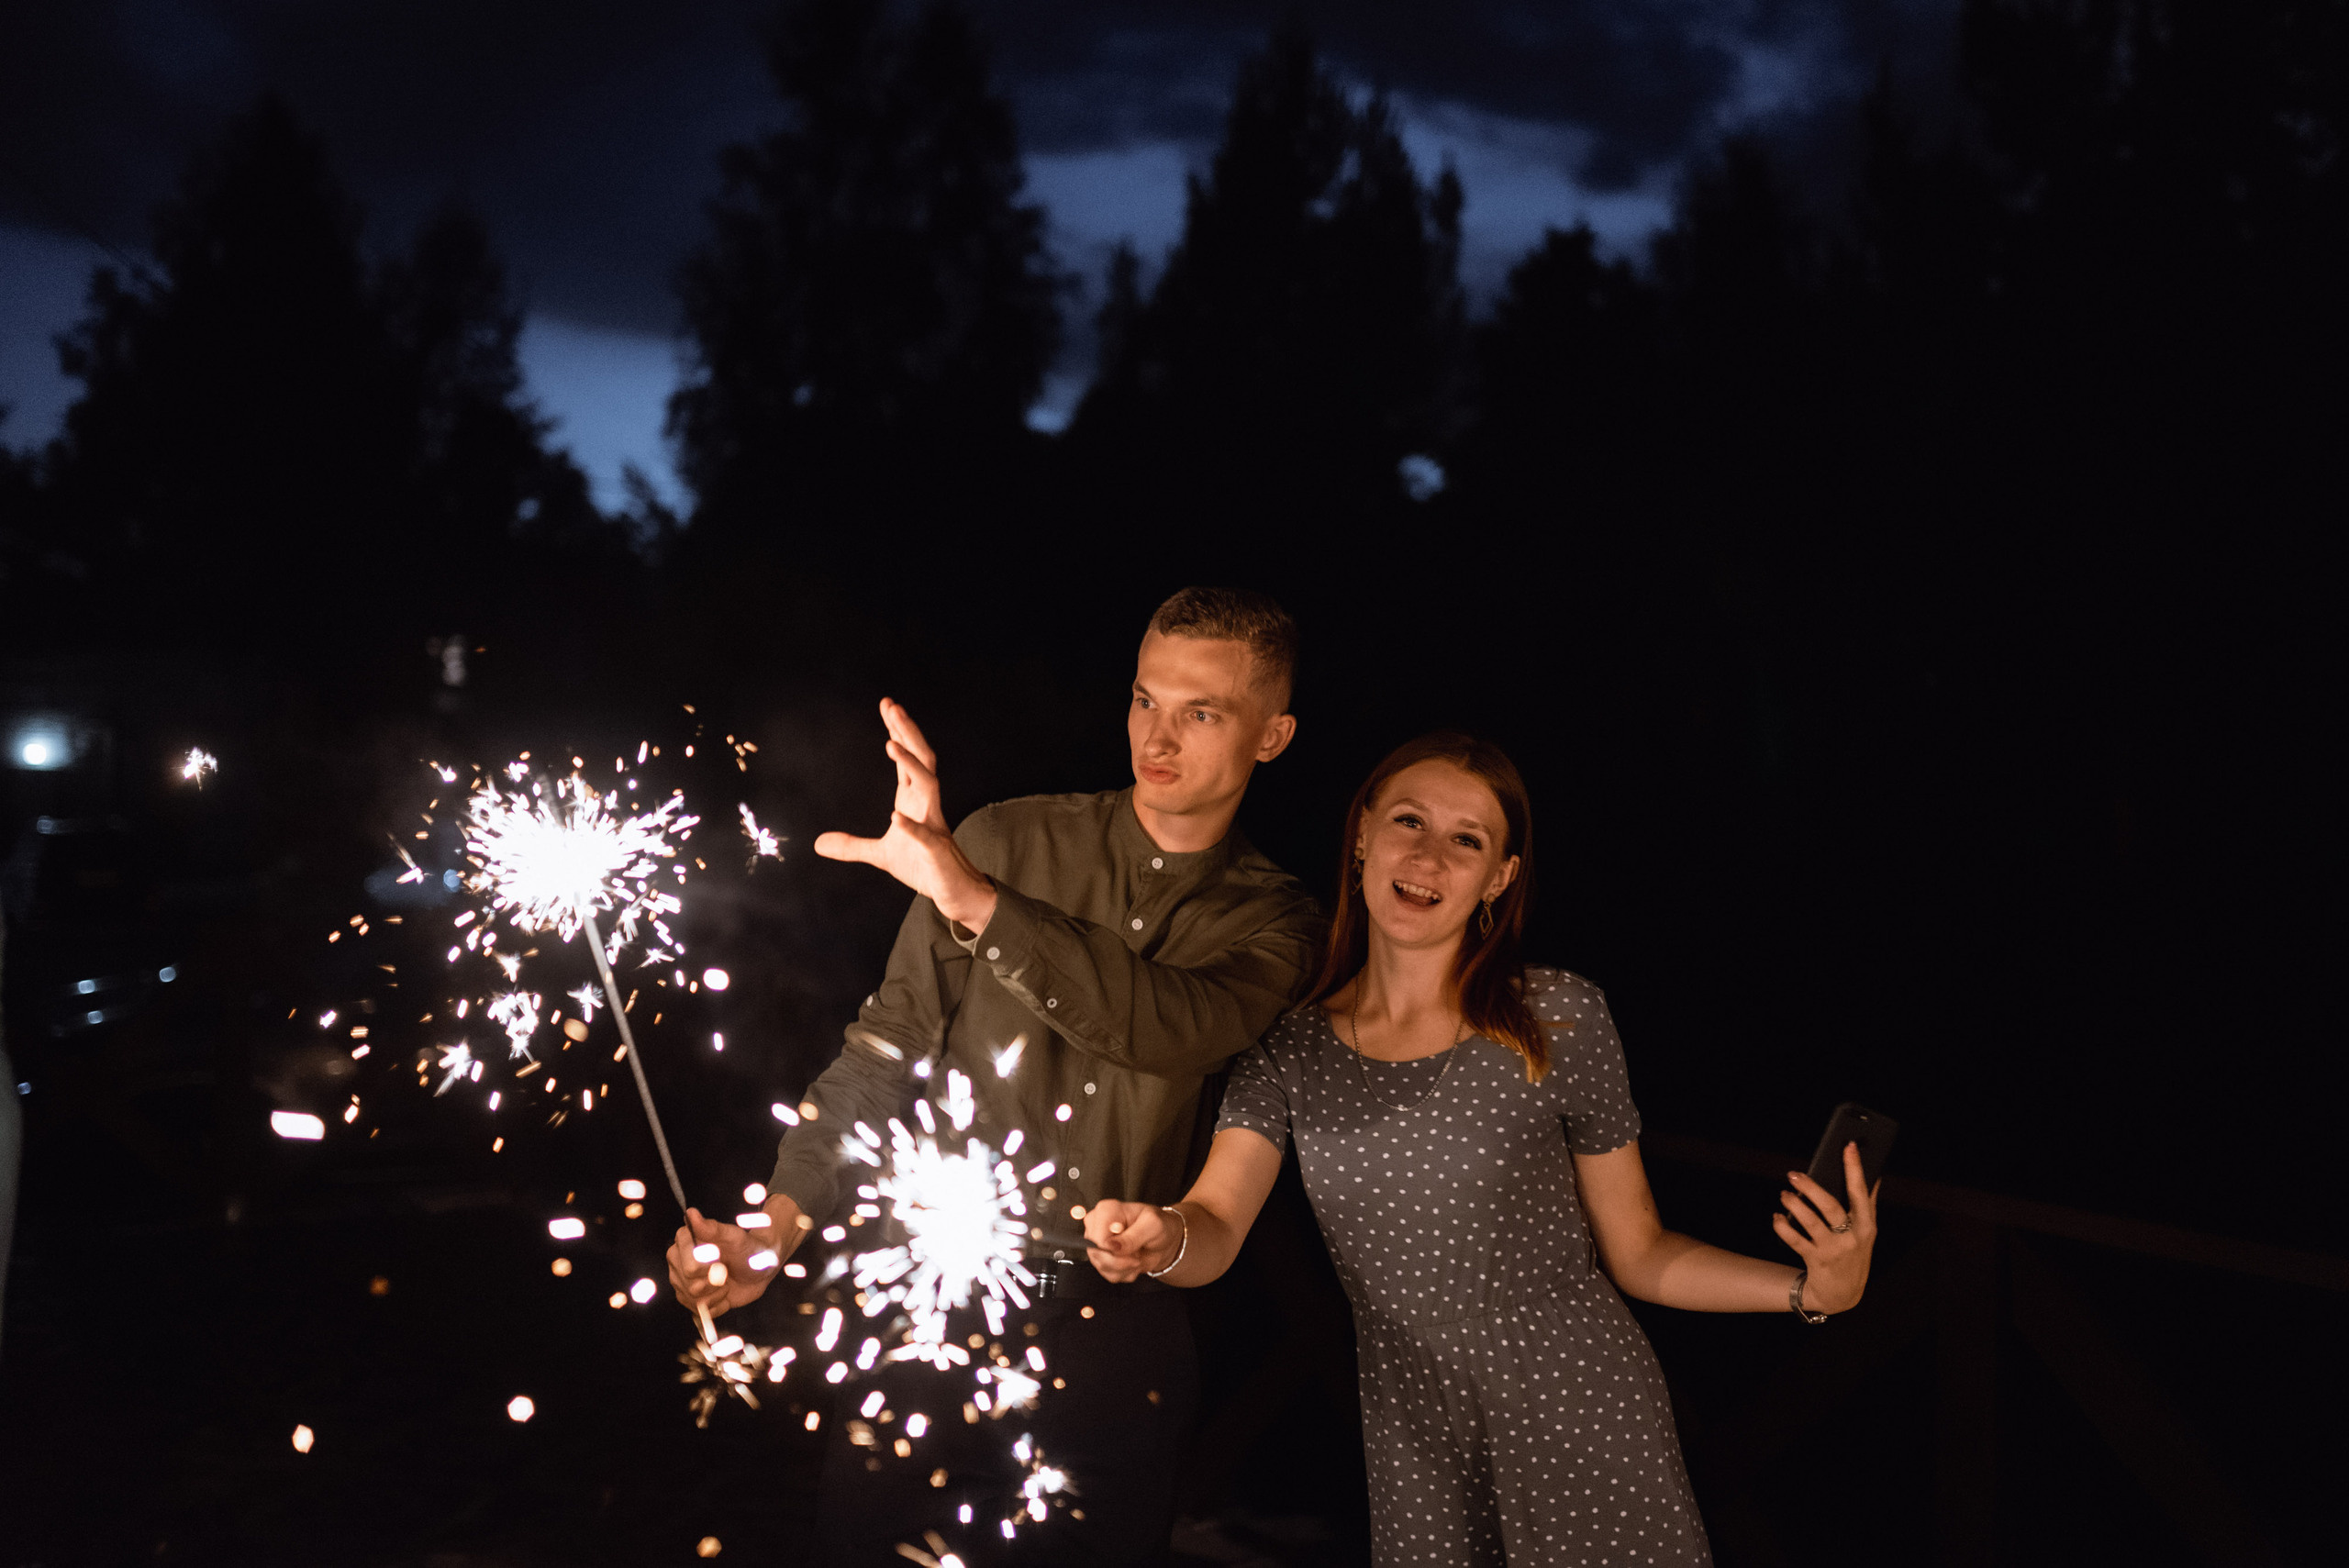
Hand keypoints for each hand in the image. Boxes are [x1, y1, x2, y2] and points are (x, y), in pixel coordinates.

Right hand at [667, 1195, 801, 1317]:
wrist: (760, 1267)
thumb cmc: (748, 1247)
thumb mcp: (735, 1237)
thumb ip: (712, 1228)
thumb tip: (691, 1213)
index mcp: (685, 1242)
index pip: (687, 1264)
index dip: (706, 1266)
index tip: (720, 1257)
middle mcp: (678, 1262)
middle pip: (690, 1284)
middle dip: (714, 1280)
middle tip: (726, 1269)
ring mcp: (683, 1283)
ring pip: (694, 1299)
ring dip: (717, 1293)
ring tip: (726, 1280)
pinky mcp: (692, 1300)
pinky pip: (702, 1312)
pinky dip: (719, 1305)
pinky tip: (725, 1294)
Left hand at [813, 699, 997, 930]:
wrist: (953, 892)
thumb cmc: (922, 866)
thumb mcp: (880, 854)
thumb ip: (852, 846)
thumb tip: (818, 843)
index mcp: (914, 800)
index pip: (907, 759)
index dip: (898, 732)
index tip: (888, 706)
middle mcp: (926, 805)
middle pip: (921, 760)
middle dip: (907, 732)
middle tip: (893, 706)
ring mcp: (933, 825)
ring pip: (928, 785)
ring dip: (910, 764)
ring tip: (891, 744)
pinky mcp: (935, 851)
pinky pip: (924, 835)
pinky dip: (910, 826)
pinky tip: (895, 817)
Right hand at [1083, 1200, 1175, 1282]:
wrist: (1164, 1240)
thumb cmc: (1158, 1225)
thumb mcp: (1152, 1226)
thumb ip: (1132, 1236)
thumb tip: (1109, 1246)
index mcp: (1106, 1210)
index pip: (1098, 1238)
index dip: (1114, 1250)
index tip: (1134, 1249)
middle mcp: (1096, 1225)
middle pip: (1097, 1254)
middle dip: (1122, 1262)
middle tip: (1138, 1257)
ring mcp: (1096, 1243)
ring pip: (1103, 1267)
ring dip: (1126, 1268)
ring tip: (1138, 1257)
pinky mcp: (1101, 1259)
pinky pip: (1108, 1274)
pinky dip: (1126, 1273)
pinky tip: (1134, 1262)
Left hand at [1775, 1142, 1878, 1313]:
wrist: (1843, 1294)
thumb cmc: (1854, 1254)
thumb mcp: (1867, 1232)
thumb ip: (1868, 1205)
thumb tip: (1874, 1174)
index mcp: (1866, 1226)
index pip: (1861, 1192)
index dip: (1855, 1169)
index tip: (1848, 1146)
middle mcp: (1852, 1237)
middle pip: (1830, 1206)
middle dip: (1811, 1187)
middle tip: (1793, 1174)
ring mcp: (1834, 1250)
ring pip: (1810, 1222)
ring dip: (1794, 1205)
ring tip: (1784, 1194)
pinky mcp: (1816, 1261)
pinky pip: (1794, 1240)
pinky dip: (1782, 1227)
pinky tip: (1777, 1218)